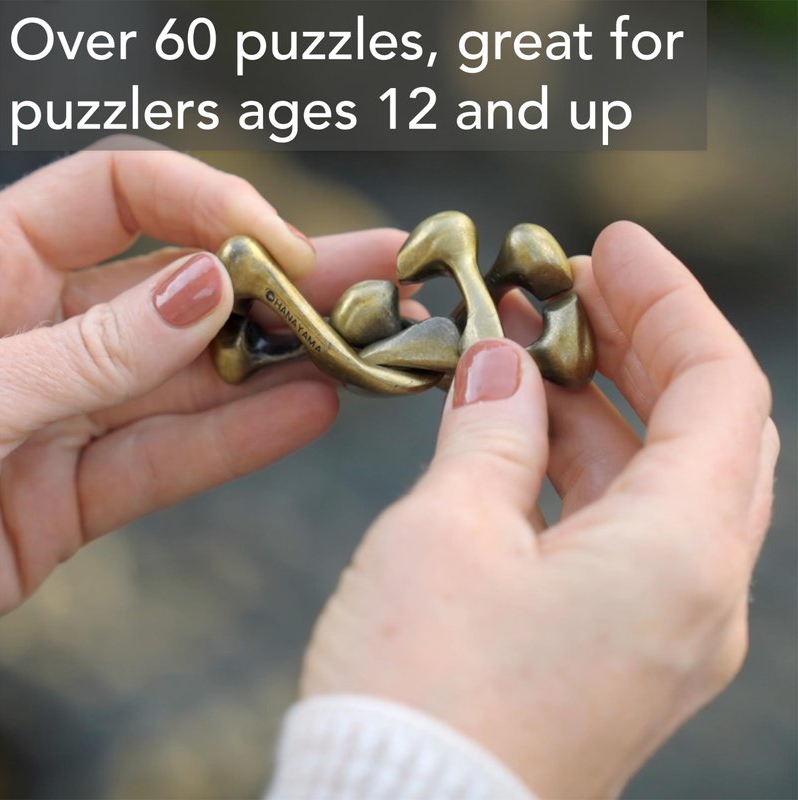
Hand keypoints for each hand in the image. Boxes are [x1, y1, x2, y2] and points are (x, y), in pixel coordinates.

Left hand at [0, 139, 414, 612]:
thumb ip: (86, 352)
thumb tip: (203, 295)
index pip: (116, 195)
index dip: (205, 203)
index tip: (279, 245)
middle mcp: (34, 331)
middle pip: (178, 289)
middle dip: (282, 280)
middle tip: (373, 274)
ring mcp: (62, 415)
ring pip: (189, 379)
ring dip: (279, 364)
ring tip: (362, 347)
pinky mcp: (72, 494)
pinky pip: (169, 459)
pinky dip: (239, 440)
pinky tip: (309, 412)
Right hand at [300, 222, 778, 798]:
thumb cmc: (423, 692)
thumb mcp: (449, 530)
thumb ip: (491, 430)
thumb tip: (500, 366)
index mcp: (678, 556)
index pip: (720, 386)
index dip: (670, 300)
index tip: (612, 245)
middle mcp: (695, 596)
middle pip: (701, 428)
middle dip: (637, 341)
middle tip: (567, 283)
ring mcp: (659, 628)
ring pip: (656, 478)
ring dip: (598, 401)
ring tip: (526, 343)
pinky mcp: (612, 647)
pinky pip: (618, 527)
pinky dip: (579, 464)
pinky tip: (520, 427)